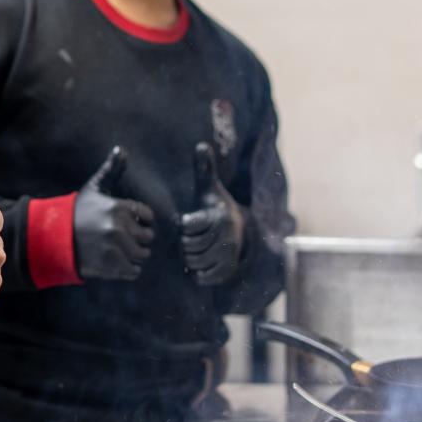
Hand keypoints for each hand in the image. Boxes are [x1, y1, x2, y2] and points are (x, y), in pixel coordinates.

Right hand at [73, 147, 154, 280]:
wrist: (55, 237)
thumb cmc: (78, 211)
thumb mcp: (95, 188)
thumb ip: (112, 169)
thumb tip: (122, 150)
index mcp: (119, 207)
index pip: (149, 216)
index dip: (141, 219)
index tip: (130, 221)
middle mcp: (119, 227)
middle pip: (148, 237)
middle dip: (140, 238)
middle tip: (125, 238)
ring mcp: (115, 248)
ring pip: (142, 255)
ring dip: (135, 254)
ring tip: (121, 250)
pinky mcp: (110, 266)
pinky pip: (134, 271)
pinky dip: (130, 269)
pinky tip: (119, 262)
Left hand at [180, 142, 243, 285]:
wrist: (238, 229)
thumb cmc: (215, 207)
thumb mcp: (209, 188)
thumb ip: (203, 168)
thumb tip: (201, 144)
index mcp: (218, 216)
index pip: (187, 226)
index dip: (183, 225)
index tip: (188, 222)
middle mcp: (226, 236)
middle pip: (188, 246)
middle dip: (184, 243)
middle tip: (189, 238)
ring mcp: (229, 255)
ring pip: (194, 262)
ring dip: (189, 258)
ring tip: (193, 249)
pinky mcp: (228, 271)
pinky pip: (202, 277)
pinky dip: (197, 272)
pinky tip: (199, 262)